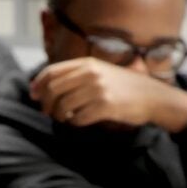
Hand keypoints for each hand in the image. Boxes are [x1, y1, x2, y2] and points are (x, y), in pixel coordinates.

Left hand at [30, 57, 186, 131]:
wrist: (153, 97)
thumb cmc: (124, 86)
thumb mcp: (101, 72)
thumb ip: (77, 75)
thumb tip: (44, 87)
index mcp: (88, 64)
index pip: (52, 72)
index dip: (38, 84)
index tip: (33, 95)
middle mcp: (91, 74)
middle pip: (54, 89)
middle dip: (45, 103)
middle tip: (47, 112)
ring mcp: (98, 90)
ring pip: (63, 106)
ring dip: (58, 116)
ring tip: (63, 118)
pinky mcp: (105, 107)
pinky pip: (78, 118)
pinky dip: (73, 123)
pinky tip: (77, 122)